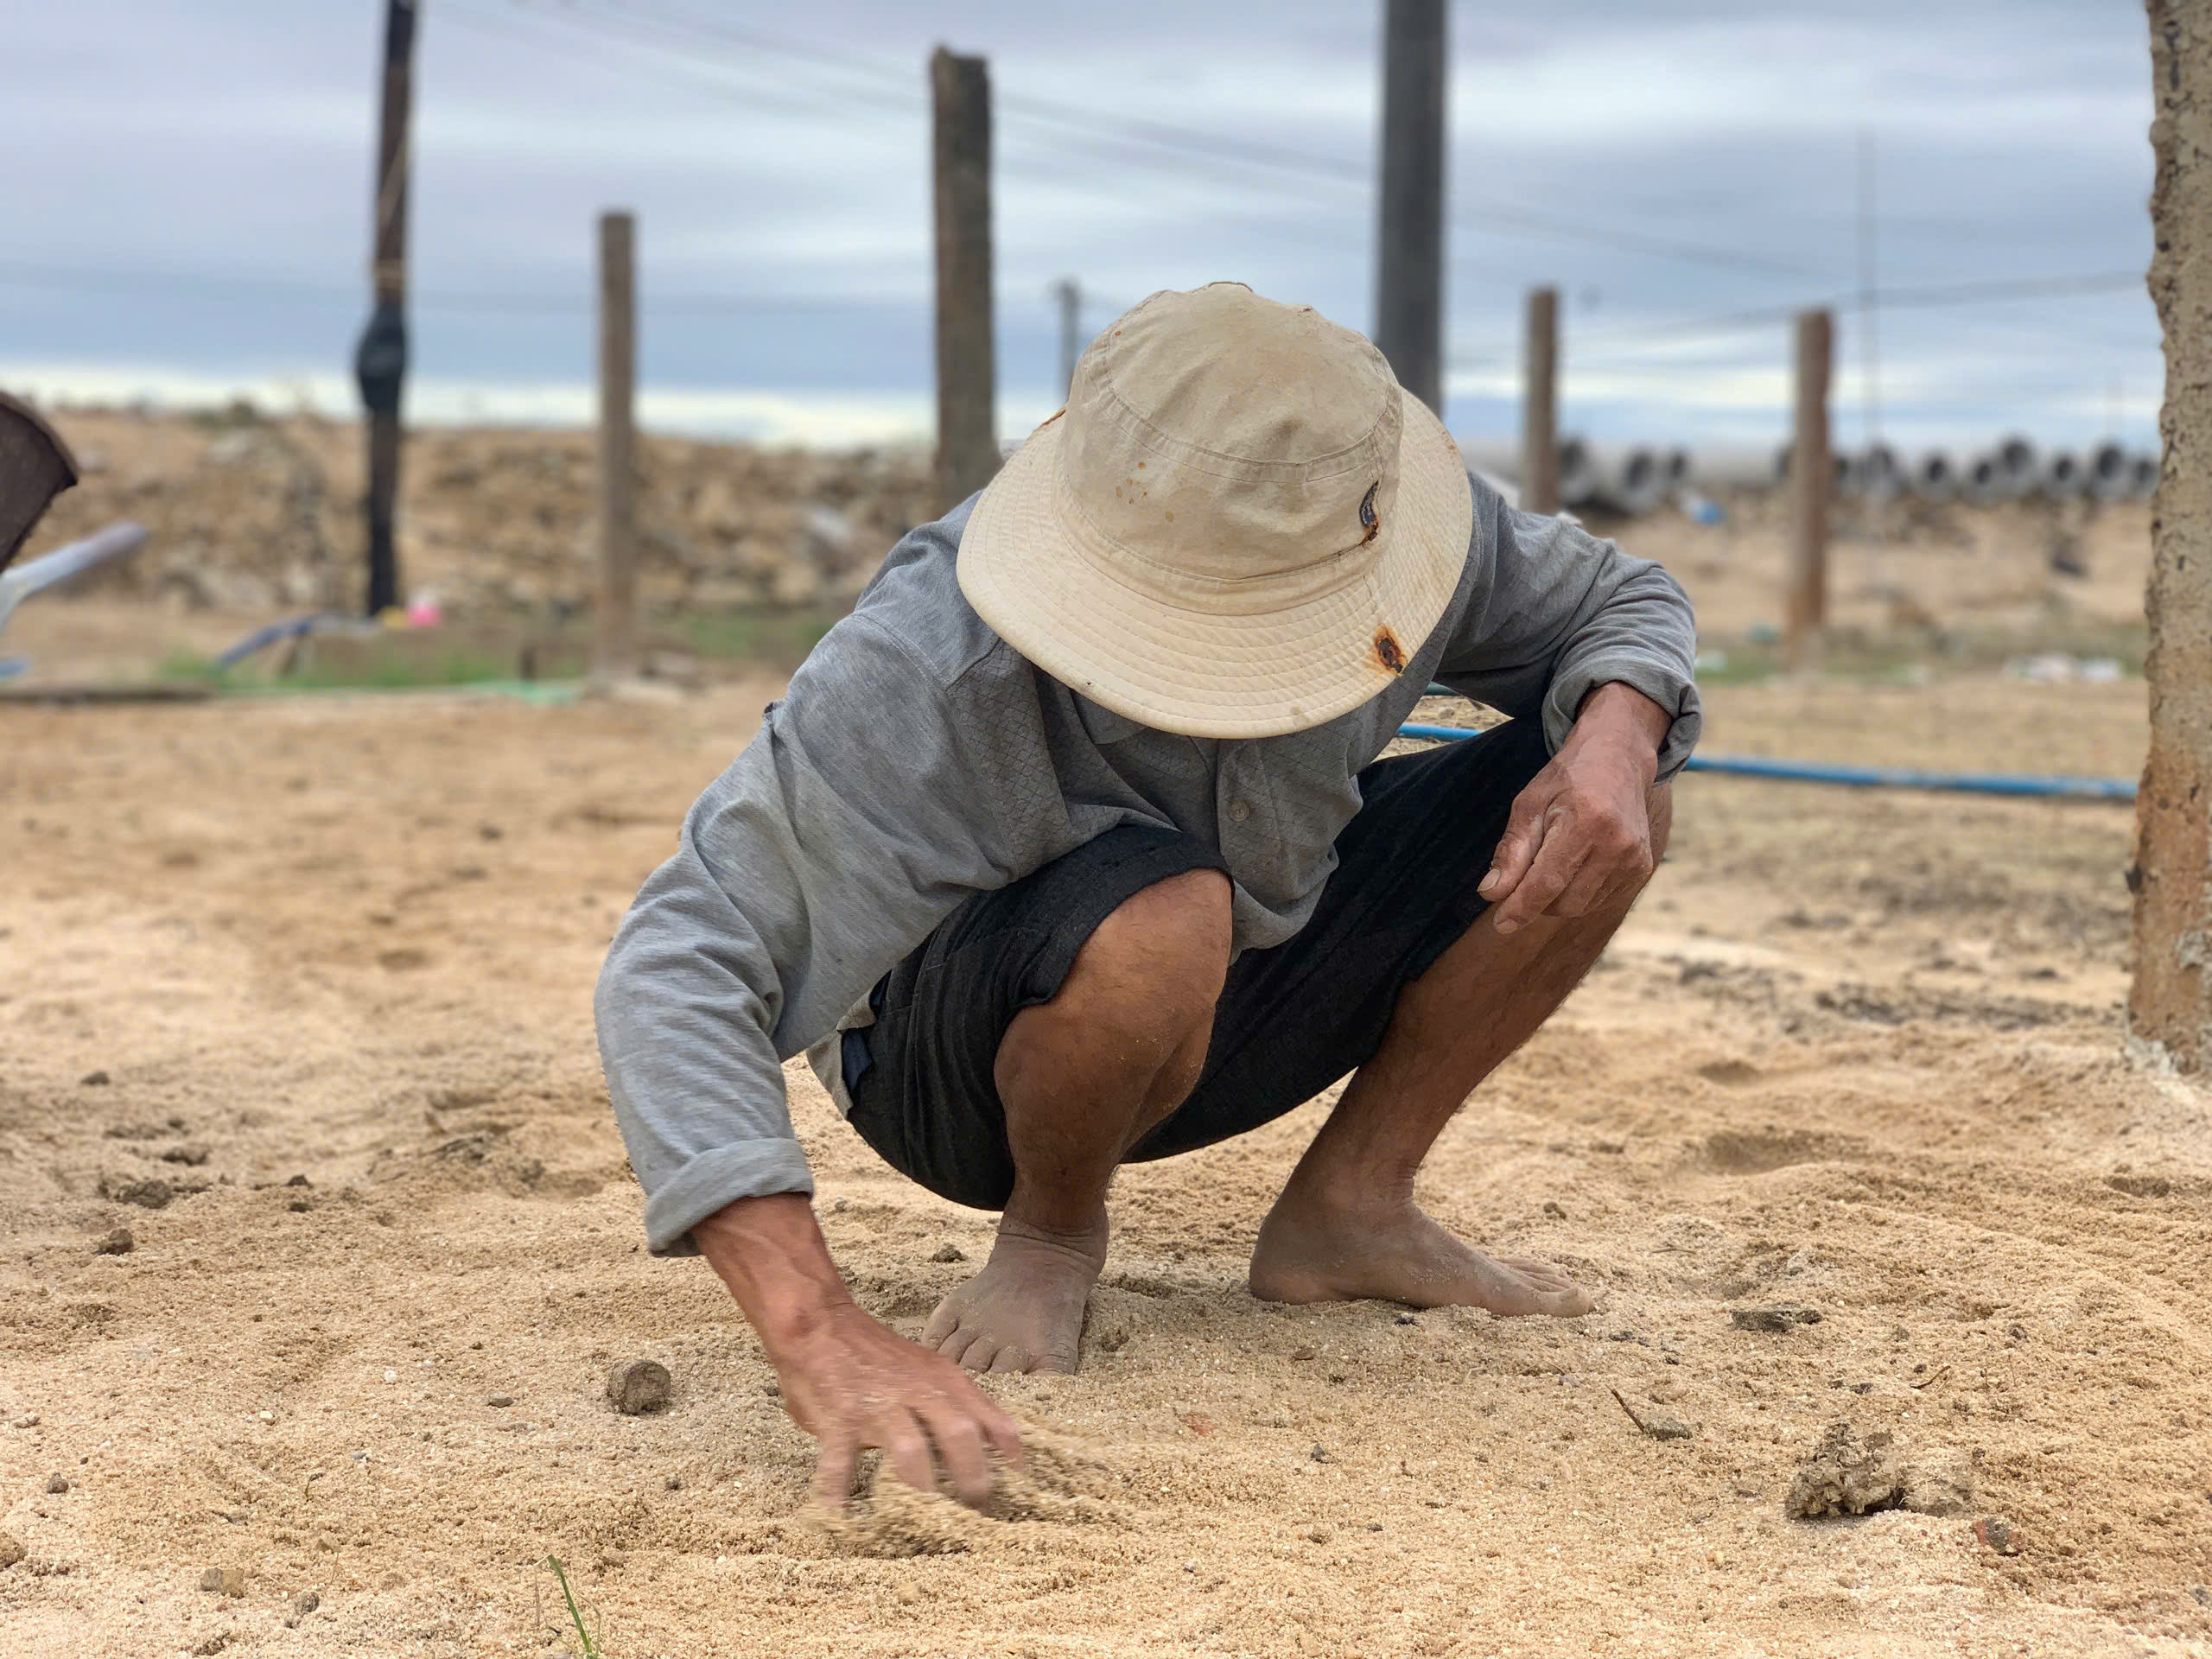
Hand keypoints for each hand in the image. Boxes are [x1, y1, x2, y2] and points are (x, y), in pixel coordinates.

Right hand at [767, 1298, 1024, 1508]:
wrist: (821, 1322)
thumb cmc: (877, 1355)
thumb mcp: (925, 1369)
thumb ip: (946, 1403)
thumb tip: (976, 1451)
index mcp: (944, 1380)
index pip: (991, 1417)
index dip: (1010, 1453)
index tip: (1020, 1482)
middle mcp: (918, 1392)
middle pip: (960, 1435)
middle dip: (972, 1477)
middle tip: (974, 1509)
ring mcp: (878, 1407)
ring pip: (911, 1452)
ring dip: (920, 1491)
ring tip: (921, 1521)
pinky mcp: (839, 1420)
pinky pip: (840, 1465)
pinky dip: (838, 1495)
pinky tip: (842, 1519)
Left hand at [1477, 682, 1669, 935]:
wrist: (1617, 759)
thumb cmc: (1567, 780)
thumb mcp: (1529, 804)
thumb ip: (1511, 851)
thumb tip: (1491, 893)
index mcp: (1586, 821)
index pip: (1548, 881)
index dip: (1521, 908)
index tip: (1501, 924)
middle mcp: (1616, 844)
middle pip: (1564, 902)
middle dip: (1536, 900)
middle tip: (1521, 878)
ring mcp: (1634, 859)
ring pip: (1581, 906)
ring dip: (1556, 898)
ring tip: (1551, 861)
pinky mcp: (1641, 868)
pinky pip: (1599, 900)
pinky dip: (1578, 893)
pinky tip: (1575, 865)